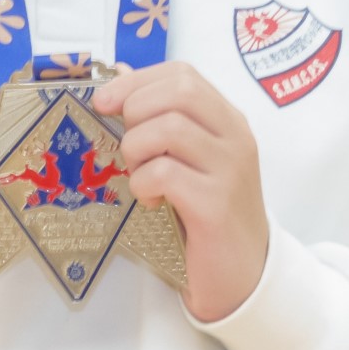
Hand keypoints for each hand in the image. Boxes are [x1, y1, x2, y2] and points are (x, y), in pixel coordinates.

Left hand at [95, 61, 270, 323]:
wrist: (243, 274)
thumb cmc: (207, 212)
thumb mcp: (188, 159)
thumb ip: (161, 117)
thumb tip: (120, 75)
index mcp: (228, 120)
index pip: (183, 74)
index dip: (137, 81)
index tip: (105, 102)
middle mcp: (235, 137)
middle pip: (179, 91)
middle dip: (136, 111)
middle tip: (128, 146)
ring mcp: (230, 169)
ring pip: (168, 128)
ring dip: (136, 150)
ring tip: (140, 176)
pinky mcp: (216, 204)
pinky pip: (164, 173)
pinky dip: (143, 183)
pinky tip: (150, 200)